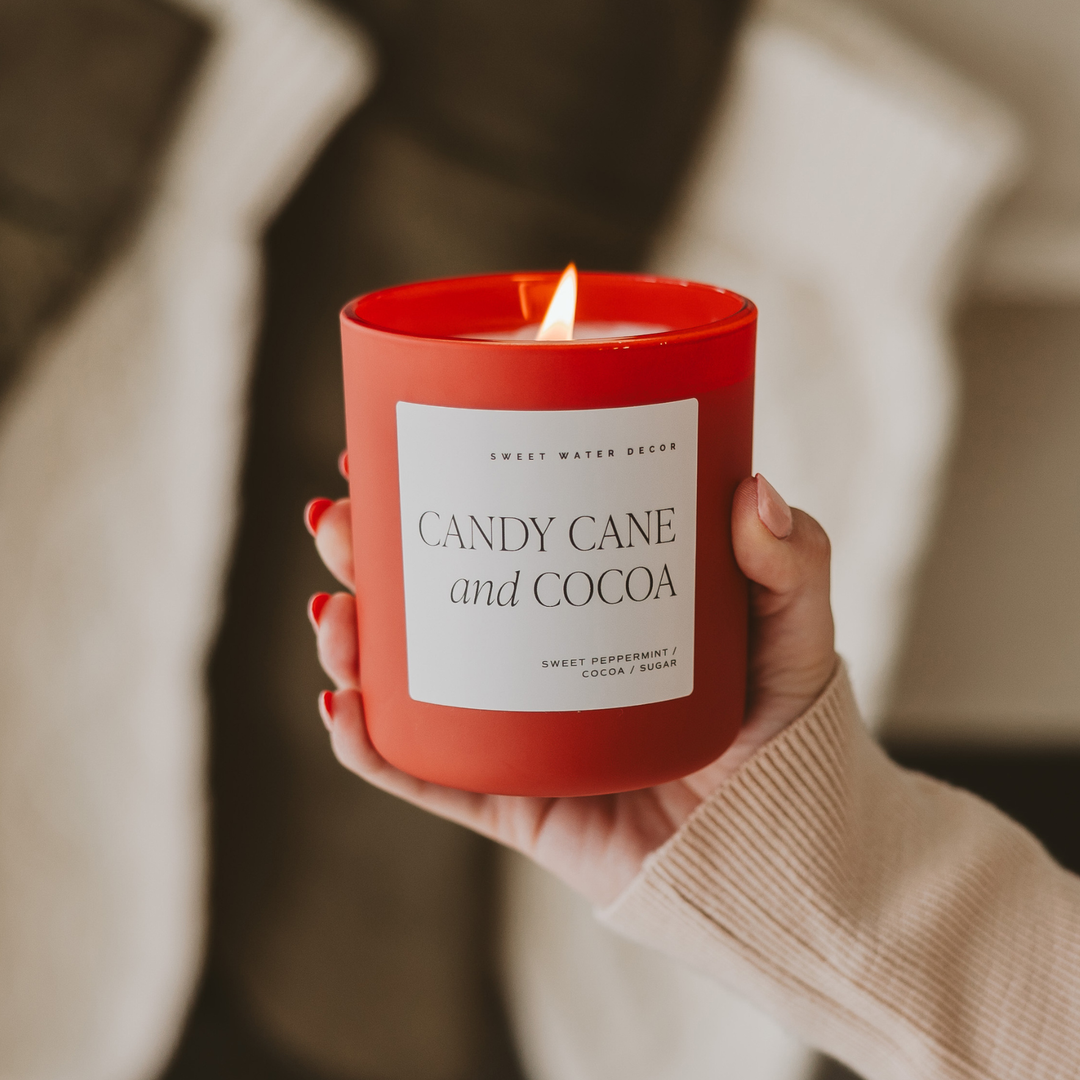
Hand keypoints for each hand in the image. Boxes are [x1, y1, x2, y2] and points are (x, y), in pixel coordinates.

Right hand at [306, 473, 835, 905]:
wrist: (793, 856)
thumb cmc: (790, 732)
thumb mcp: (793, 630)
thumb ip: (792, 563)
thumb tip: (753, 490)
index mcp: (587, 600)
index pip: (501, 531)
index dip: (438, 486)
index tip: (395, 440)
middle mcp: (539, 659)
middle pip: (433, 596)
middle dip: (367, 552)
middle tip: (341, 514)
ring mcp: (516, 733)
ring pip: (409, 680)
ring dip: (351, 641)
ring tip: (335, 608)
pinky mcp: (513, 803)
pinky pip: (426, 778)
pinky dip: (371, 747)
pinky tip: (346, 704)